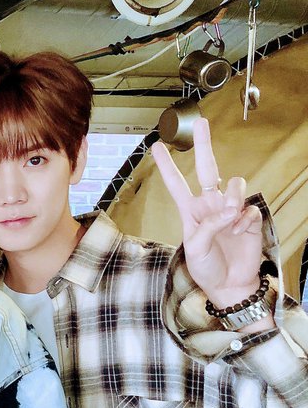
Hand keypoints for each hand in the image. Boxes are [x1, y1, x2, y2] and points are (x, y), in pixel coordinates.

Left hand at [152, 118, 264, 308]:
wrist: (229, 284)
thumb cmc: (206, 268)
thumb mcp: (196, 248)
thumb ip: (209, 225)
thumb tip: (228, 209)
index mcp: (190, 211)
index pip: (176, 184)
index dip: (167, 166)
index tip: (157, 146)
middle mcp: (210, 205)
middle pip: (208, 169)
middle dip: (203, 145)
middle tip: (201, 123)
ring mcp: (230, 209)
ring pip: (234, 185)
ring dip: (232, 197)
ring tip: (230, 217)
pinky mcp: (249, 217)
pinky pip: (249, 208)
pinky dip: (245, 220)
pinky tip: (240, 232)